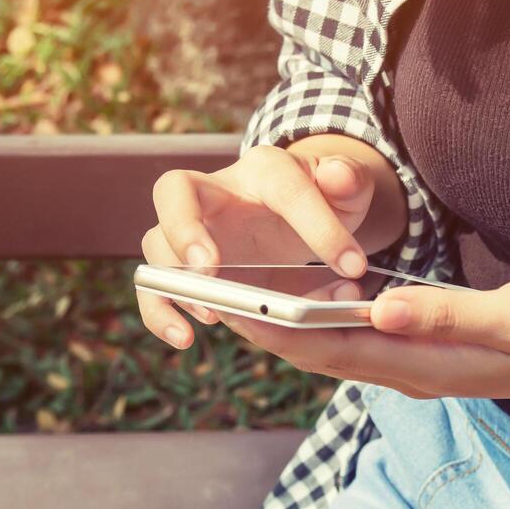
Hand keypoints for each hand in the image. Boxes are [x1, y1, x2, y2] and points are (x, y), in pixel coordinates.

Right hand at [137, 144, 375, 348]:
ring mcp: (194, 231)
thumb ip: (349, 181)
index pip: (285, 188)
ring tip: (212, 312)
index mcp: (266, 170)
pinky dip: (161, 313)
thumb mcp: (347, 191)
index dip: (320, 227)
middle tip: (209, 267)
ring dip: (175, 279)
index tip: (353, 267)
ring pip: (156, 243)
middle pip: (174, 191)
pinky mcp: (186, 270)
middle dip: (184, 228)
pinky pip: (156, 288)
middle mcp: (216, 193)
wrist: (302, 221)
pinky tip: (185, 338)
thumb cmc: (322, 201)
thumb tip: (339, 176)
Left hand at [215, 275, 509, 410]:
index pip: (329, 348)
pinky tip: (309, 291)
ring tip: (237, 288)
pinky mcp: (430, 352)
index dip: (271, 327)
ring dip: (286, 322)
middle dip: (261, 324)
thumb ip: (449, 315)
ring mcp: (420, 365)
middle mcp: (412, 372)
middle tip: (204, 287)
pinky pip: (361, 338)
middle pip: (318, 352)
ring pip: (336, 346)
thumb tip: (379, 308)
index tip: (220, 301)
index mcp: (425, 365)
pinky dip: (325, 317)